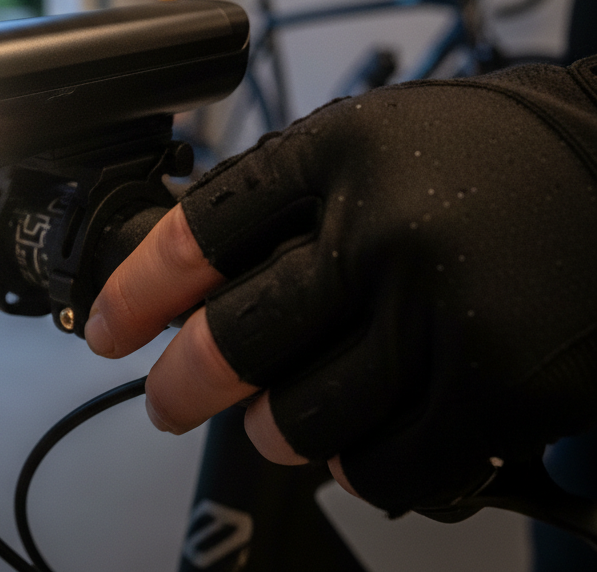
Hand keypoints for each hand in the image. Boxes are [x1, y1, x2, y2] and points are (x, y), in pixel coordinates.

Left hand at [88, 61, 596, 514]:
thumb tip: (197, 270)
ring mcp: (438, 310)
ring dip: (270, 431)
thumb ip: (283, 195)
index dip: (136, 289)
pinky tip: (350, 446)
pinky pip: (388, 466)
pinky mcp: (500, 385)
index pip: (199, 231)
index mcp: (334, 153)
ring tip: (269, 424)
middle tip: (168, 399)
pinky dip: (353, 467)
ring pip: (303, 416)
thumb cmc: (482, 154)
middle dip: (182, 384)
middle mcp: (378, 228)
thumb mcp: (366, 138)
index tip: (107, 326)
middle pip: (235, 337)